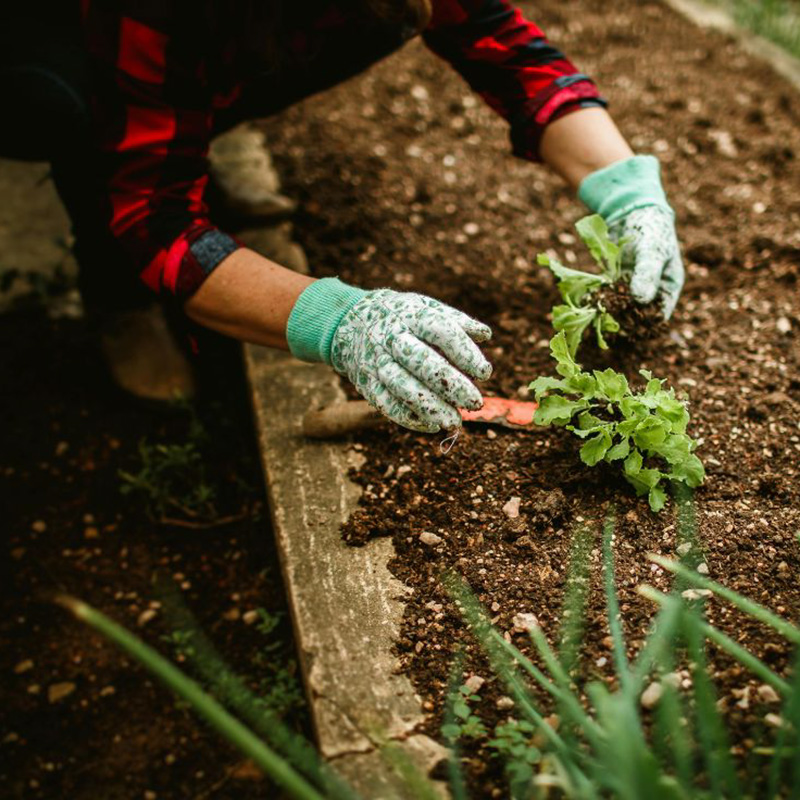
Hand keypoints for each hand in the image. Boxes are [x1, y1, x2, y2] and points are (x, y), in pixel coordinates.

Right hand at [331, 290, 491, 431]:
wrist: (348, 321)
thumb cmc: (400, 316)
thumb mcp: (425, 306)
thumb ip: (456, 320)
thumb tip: (485, 335)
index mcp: (412, 316)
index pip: (441, 331)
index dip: (464, 352)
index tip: (485, 373)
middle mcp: (392, 338)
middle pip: (421, 362)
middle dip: (451, 385)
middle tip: (475, 402)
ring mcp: (376, 361)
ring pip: (402, 386)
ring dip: (430, 407)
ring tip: (454, 422)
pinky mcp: (366, 383)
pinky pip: (385, 404)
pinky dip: (408, 418)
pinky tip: (432, 425)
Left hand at [578, 155, 683, 318]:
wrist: (633, 209)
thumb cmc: (651, 229)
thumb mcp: (651, 251)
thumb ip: (647, 274)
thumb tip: (641, 299)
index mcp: (669, 287)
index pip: (659, 314)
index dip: (644, 326)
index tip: (628, 332)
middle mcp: (651, 291)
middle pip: (638, 315)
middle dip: (623, 323)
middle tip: (606, 331)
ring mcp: (633, 287)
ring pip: (621, 308)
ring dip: (609, 315)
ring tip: (594, 323)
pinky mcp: (616, 282)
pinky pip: (608, 296)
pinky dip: (599, 301)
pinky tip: (587, 306)